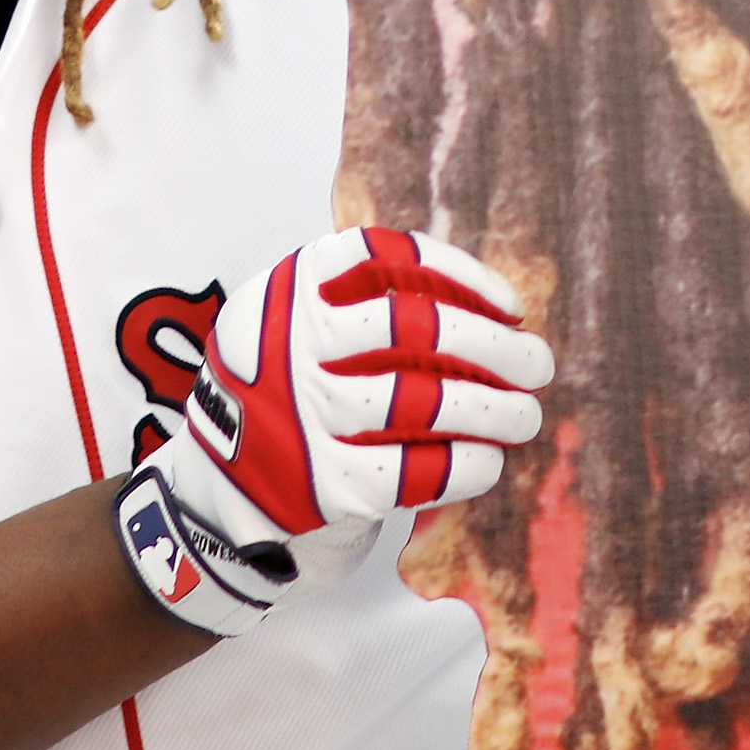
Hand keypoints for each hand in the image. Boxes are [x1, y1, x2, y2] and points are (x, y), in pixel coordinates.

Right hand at [116, 229, 551, 632]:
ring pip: (424, 400)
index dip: (461, 276)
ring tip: (527, 414)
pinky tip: (487, 462)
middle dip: (492, 343)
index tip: (510, 305)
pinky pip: (415, 470)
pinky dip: (462, 465)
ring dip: (492, 408)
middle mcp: (293, 344)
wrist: (211, 493)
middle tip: (538, 361)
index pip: (388, 256)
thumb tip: (486, 304)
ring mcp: (306, 415)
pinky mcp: (324, 483)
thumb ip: (360, 298)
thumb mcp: (292, 322)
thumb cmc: (281, 392)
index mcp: (290, 288)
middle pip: (415, 327)